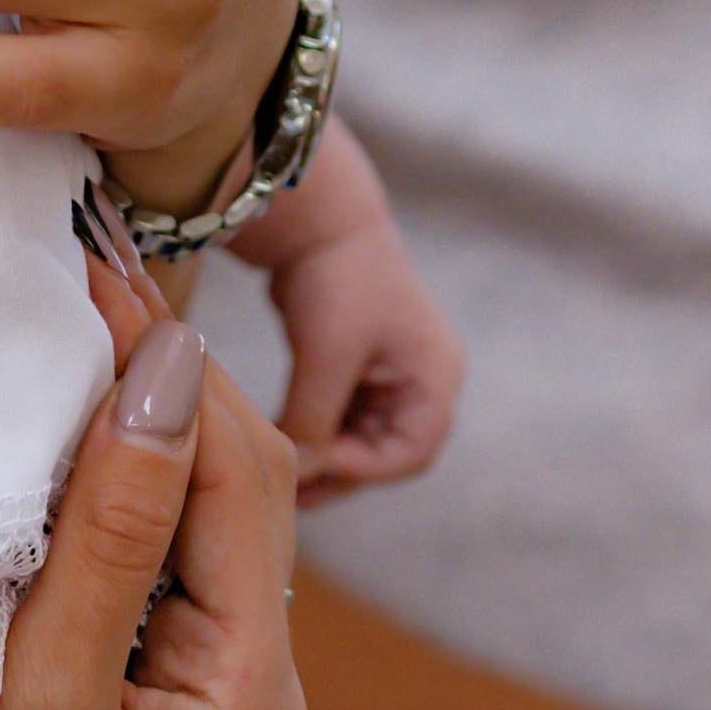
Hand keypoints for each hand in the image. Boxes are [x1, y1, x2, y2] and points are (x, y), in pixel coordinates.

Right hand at [0, 253, 304, 709]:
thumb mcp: (42, 701)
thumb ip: (109, 534)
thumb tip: (163, 368)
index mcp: (253, 694)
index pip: (238, 469)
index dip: (168, 358)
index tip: (80, 263)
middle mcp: (244, 692)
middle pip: (224, 482)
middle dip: (154, 374)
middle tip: (56, 267)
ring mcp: (185, 703)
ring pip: (176, 516)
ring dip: (116, 427)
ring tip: (34, 329)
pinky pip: (130, 566)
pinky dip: (86, 493)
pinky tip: (20, 445)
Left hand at [226, 119, 464, 501]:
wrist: (313, 215)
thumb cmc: (333, 277)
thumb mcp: (326, 355)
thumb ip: (315, 420)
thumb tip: (297, 477)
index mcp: (435, 377)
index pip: (411, 453)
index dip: (361, 470)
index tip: (310, 467)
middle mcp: (421, 379)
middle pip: (386, 453)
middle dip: (337, 471)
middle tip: (285, 494)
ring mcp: (390, 373)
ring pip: (359, 439)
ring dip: (322, 455)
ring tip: (276, 473)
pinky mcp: (357, 366)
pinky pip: (339, 417)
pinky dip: (313, 431)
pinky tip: (277, 441)